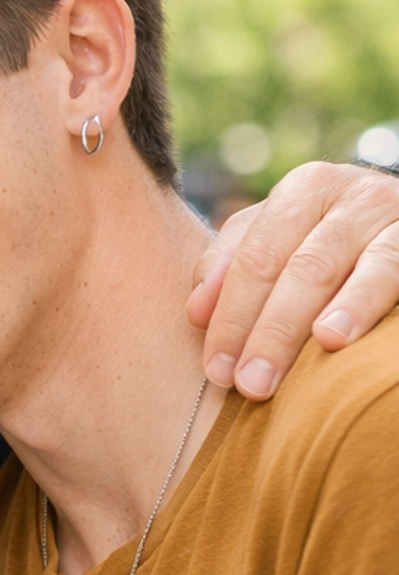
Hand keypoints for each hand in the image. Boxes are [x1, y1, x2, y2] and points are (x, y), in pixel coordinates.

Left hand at [189, 162, 398, 397]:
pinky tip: (343, 336)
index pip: (257, 257)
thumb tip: (196, 313)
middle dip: (271, 330)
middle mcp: (353, 195)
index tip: (215, 369)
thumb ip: (235, 267)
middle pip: (303, 267)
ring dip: (327, 316)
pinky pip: (398, 272)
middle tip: (249, 384)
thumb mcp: (283, 239)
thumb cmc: (333, 240)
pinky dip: (368, 304)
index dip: (231, 315)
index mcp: (305, 190)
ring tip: (307, 355)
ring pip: (360, 268)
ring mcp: (396, 216)